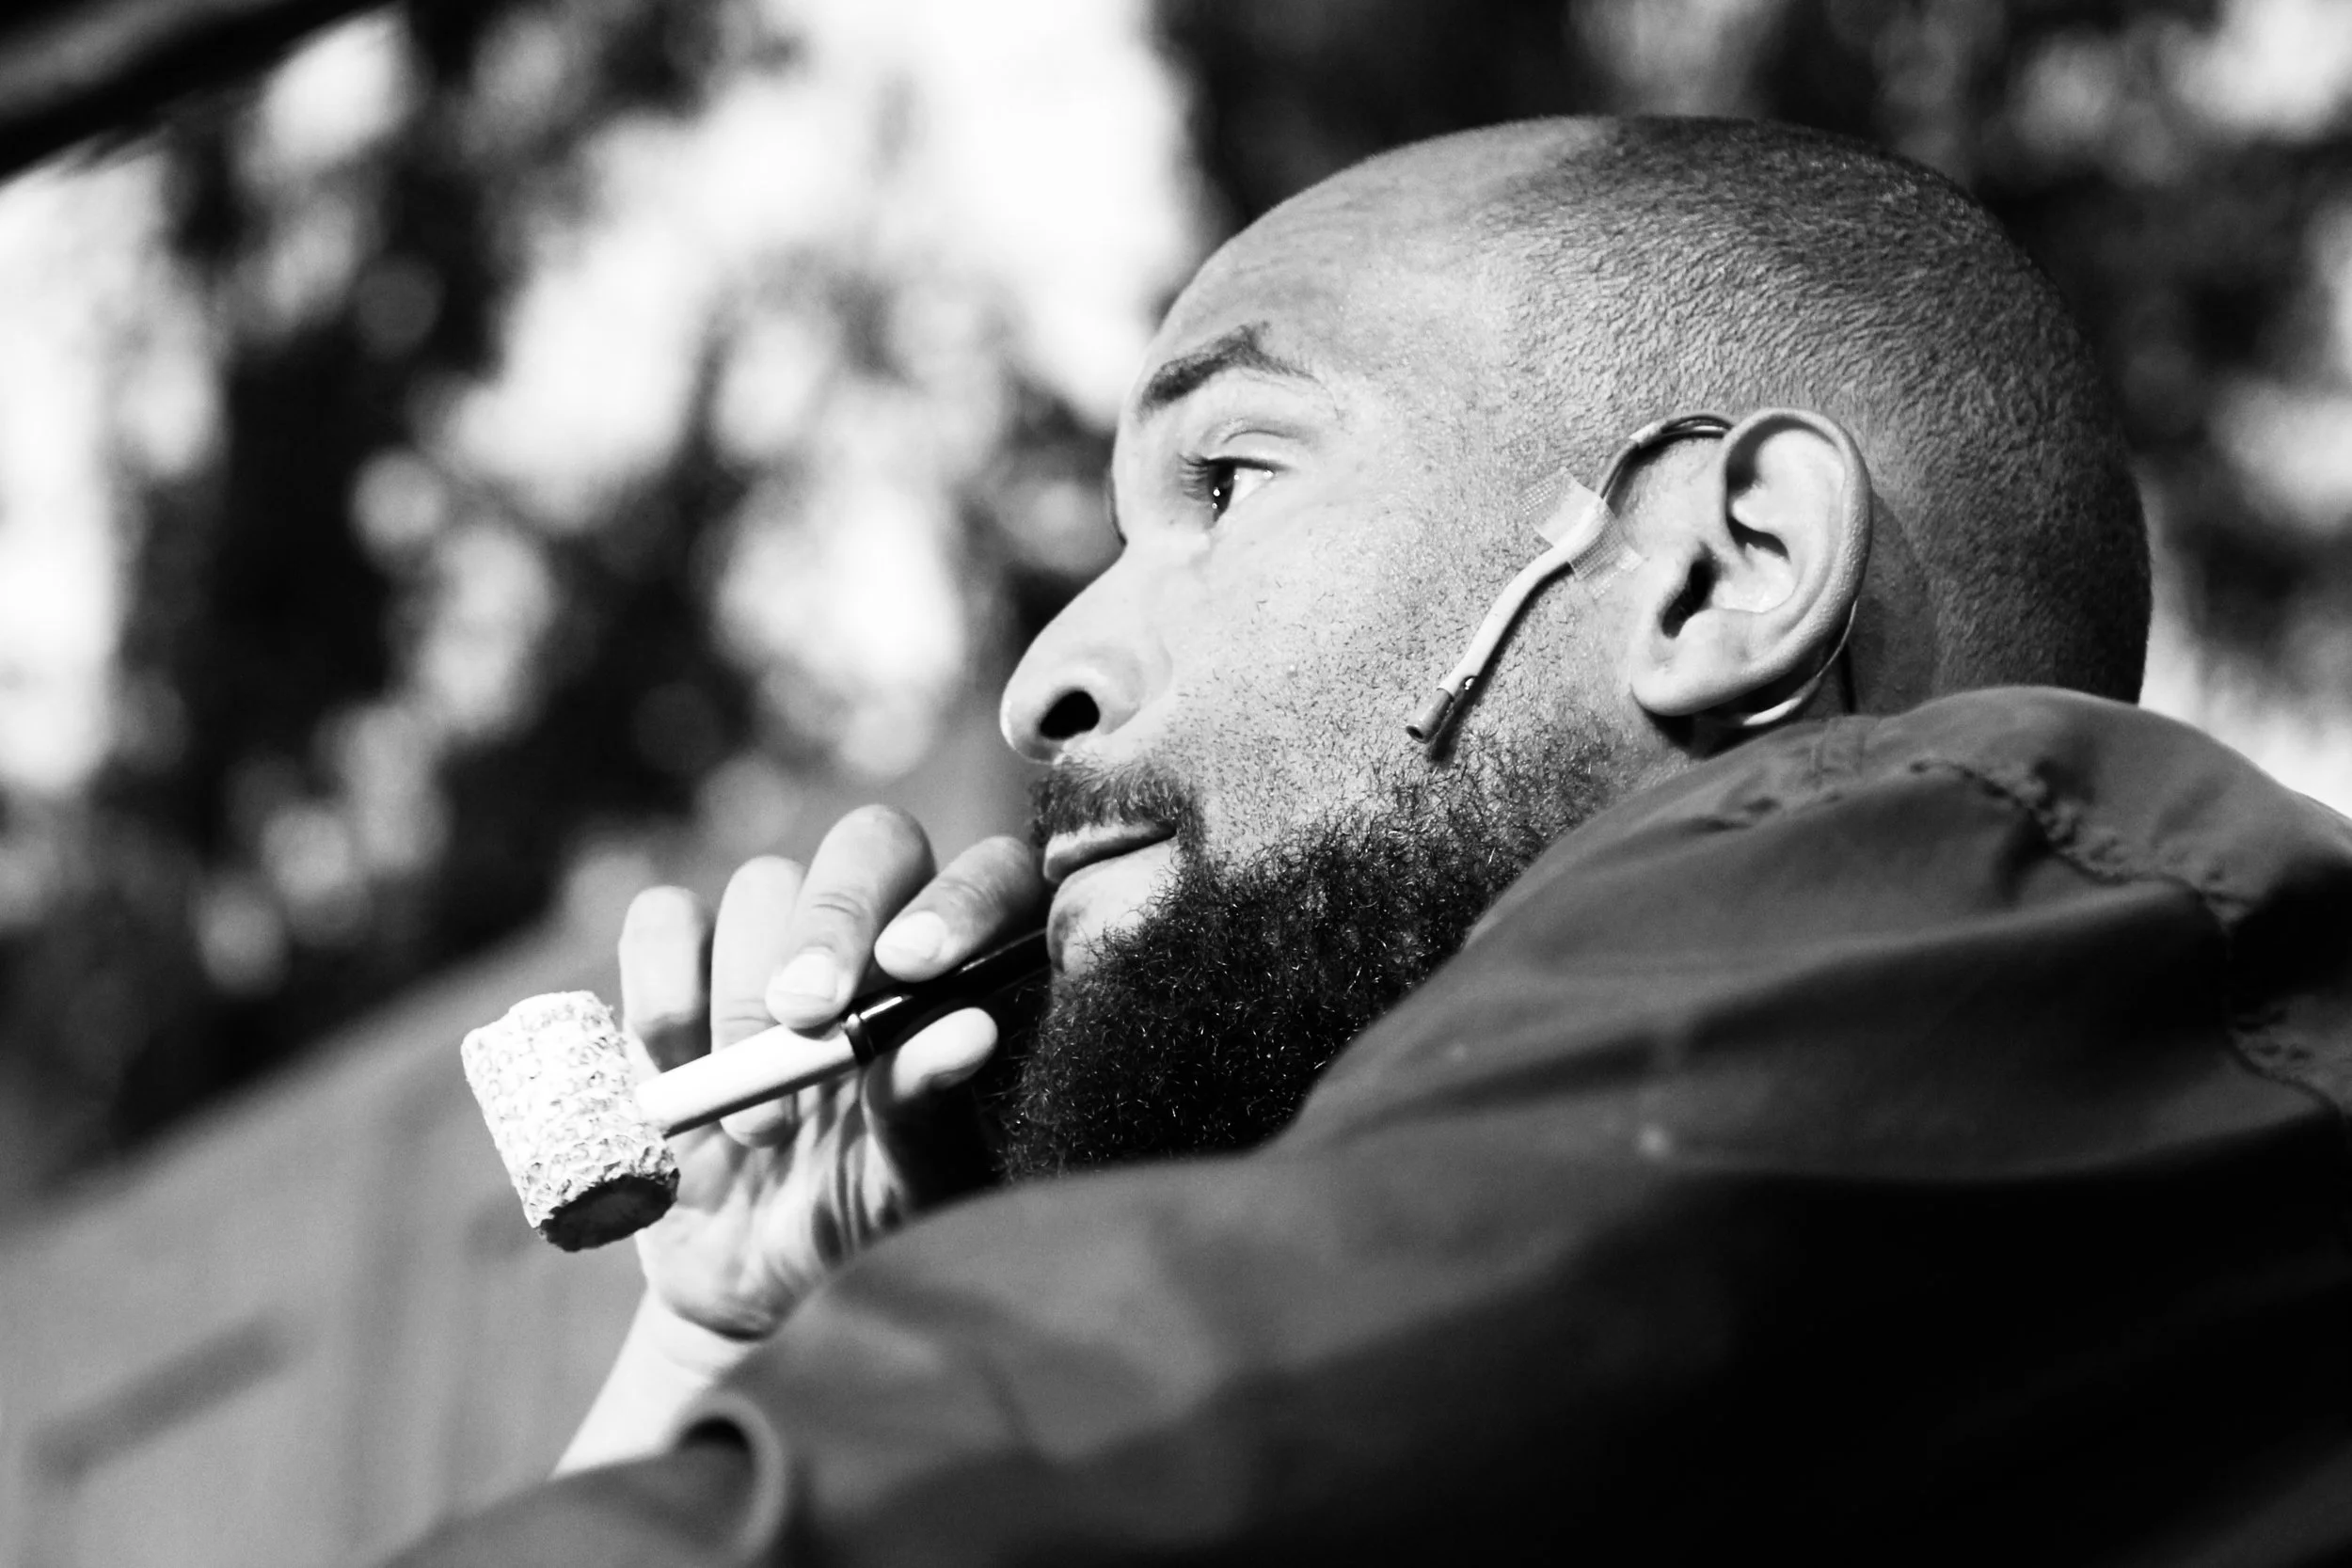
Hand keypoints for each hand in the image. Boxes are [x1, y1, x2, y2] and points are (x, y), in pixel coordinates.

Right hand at [617, 806, 1045, 1339]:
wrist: (758, 1284)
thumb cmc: (868, 1222)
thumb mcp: (911, 1183)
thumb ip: (933, 1105)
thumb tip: (971, 1030)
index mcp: (965, 970)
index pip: (992, 875)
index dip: (959, 897)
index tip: (917, 965)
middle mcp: (879, 932)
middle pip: (871, 843)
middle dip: (835, 918)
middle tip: (806, 1012)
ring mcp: (776, 943)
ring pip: (763, 882)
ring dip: (747, 992)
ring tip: (761, 1130)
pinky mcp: (683, 969)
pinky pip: (664, 919)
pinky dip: (664, 982)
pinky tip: (675, 1065)